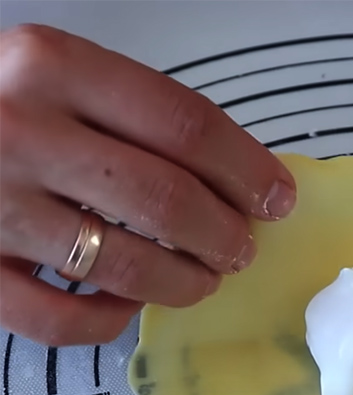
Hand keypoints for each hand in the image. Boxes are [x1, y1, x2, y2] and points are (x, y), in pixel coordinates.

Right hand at [0, 25, 296, 345]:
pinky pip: (59, 319)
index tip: (277, 198)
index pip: (185, 125)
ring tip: (205, 278)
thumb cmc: (8, 105)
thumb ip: (142, 117)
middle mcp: (20, 132)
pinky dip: (109, 319)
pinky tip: (130, 301)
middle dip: (224, 235)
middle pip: (165, 198)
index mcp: (55, 68)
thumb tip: (239, 180)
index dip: (247, 170)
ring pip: (123, 264)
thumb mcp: (68, 78)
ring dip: (185, 281)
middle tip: (241, 248)